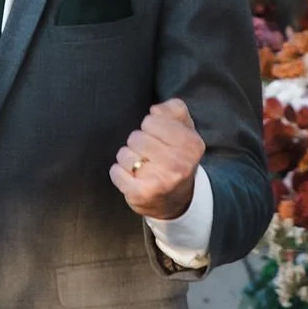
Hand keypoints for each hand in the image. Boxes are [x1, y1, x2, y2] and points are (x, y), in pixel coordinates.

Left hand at [111, 98, 202, 223]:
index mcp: (191, 145)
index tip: (159, 139)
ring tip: (142, 167)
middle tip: (150, 155)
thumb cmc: (177, 157)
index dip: (150, 127)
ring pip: (124, 154)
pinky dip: (119, 173)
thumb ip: (174, 109)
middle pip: (136, 137)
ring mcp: (160, 181)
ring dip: (128, 159)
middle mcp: (179, 164)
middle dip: (138, 144)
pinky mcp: (141, 194)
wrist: (177, 199)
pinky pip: (116, 172)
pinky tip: (132, 178)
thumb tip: (155, 110)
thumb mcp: (185, 130)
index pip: (152, 121)